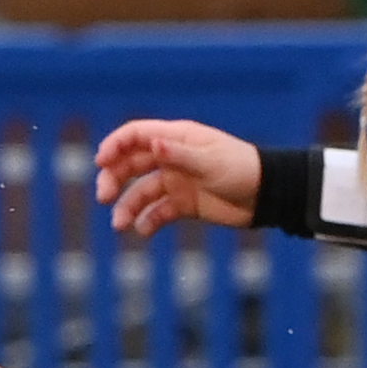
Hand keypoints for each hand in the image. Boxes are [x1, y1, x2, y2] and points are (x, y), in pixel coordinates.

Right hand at [93, 119, 263, 236]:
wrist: (267, 196)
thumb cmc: (242, 170)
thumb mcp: (210, 163)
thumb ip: (179, 155)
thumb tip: (153, 144)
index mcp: (176, 138)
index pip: (135, 136)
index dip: (114, 146)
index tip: (100, 163)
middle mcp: (171, 158)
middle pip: (130, 164)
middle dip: (113, 180)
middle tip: (104, 198)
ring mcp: (176, 181)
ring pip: (140, 192)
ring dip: (127, 207)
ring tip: (120, 225)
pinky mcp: (183, 204)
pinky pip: (157, 212)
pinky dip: (147, 222)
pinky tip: (143, 231)